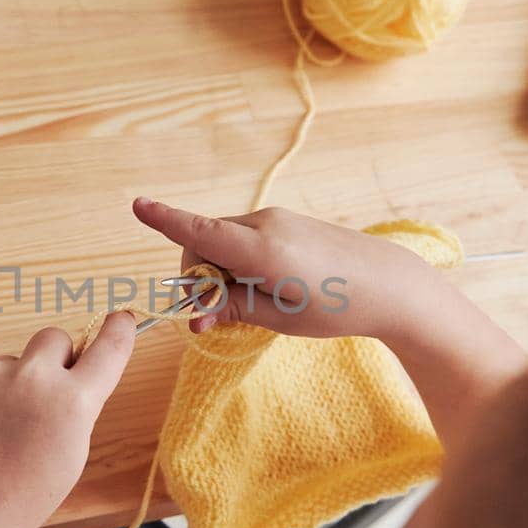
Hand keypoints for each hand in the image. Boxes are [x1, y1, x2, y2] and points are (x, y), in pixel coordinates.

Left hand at [0, 313, 136, 527]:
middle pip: (54, 338)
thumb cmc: (24, 493)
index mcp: (73, 401)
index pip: (108, 349)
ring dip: (12, 385)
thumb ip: (76, 407)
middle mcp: (35, 378)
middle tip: (44, 395)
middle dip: (54, 358)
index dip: (118, 330)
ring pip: (12, 363)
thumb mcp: (72, 452)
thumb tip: (70, 377)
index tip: (121, 318)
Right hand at [132, 197, 445, 339]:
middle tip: (209, 321)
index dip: (167, 221)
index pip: (203, 232)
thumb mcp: (281, 319)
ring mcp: (274, 219)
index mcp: (263, 250)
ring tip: (250, 305)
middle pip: (203, 245)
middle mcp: (264, 225)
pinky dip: (237, 264)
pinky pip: (240, 239)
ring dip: (219, 274)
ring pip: (221, 242)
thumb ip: (232, 308)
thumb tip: (194, 312)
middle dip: (197, 280)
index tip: (137, 206)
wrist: (389, 283)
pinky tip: (263, 288)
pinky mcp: (282, 222)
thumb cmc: (338, 306)